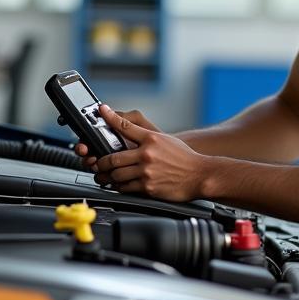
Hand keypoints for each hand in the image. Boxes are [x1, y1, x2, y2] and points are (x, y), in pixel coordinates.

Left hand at [91, 106, 207, 201]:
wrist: (200, 175)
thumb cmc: (185, 158)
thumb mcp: (166, 140)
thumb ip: (147, 139)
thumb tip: (129, 133)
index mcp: (151, 139)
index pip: (125, 126)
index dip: (110, 117)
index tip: (101, 111)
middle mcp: (147, 154)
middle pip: (113, 157)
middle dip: (101, 162)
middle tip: (98, 163)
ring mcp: (146, 171)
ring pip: (116, 175)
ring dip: (108, 177)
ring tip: (106, 176)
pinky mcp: (148, 187)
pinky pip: (126, 188)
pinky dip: (119, 186)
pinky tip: (119, 185)